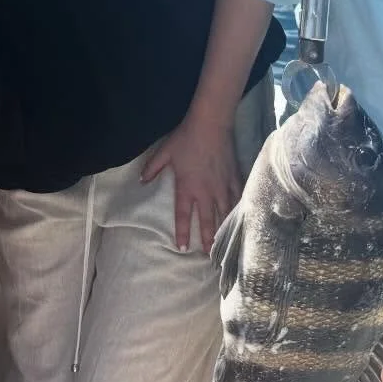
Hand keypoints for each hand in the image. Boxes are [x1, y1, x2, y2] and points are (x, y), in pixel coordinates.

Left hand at [141, 107, 242, 250]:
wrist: (210, 124)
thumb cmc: (186, 138)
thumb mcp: (165, 152)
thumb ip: (152, 168)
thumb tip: (141, 181)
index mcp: (187, 187)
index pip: (183, 215)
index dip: (182, 232)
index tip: (182, 248)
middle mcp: (206, 192)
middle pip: (208, 221)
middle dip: (208, 240)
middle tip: (209, 257)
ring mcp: (222, 186)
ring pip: (224, 214)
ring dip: (224, 230)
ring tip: (225, 245)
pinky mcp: (235, 178)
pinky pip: (238, 199)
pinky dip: (238, 211)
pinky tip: (241, 221)